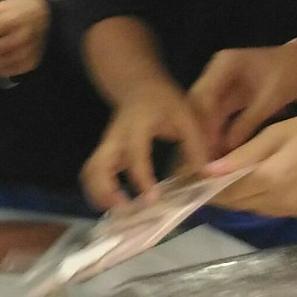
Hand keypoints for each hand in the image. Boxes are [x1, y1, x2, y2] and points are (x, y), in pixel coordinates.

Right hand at [82, 81, 215, 210]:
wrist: (139, 85)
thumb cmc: (164, 100)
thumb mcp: (186, 115)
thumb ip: (196, 145)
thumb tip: (206, 175)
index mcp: (137, 127)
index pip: (135, 155)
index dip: (141, 178)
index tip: (151, 199)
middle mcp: (115, 138)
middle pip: (96, 166)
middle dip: (106, 192)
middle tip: (125, 211)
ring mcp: (107, 146)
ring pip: (90, 172)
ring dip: (99, 195)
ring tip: (119, 212)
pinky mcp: (105, 153)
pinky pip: (93, 174)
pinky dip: (99, 191)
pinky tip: (116, 204)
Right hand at [189, 42, 296, 155]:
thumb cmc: (291, 74)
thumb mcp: (271, 99)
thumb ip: (247, 122)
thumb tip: (226, 151)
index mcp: (224, 64)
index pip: (204, 97)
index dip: (201, 126)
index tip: (203, 151)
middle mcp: (215, 72)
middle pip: (198, 106)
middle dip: (198, 134)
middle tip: (201, 162)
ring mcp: (219, 84)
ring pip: (204, 113)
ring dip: (205, 136)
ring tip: (206, 162)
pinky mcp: (226, 96)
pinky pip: (215, 116)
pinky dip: (215, 133)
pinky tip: (216, 152)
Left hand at [206, 104, 296, 219]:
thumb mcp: (277, 133)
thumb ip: (243, 155)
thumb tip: (209, 171)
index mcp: (273, 179)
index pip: (228, 192)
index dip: (208, 189)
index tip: (192, 182)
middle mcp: (284, 202)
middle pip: (242, 203)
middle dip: (224, 193)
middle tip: (210, 179)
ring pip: (260, 208)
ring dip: (246, 196)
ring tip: (237, 178)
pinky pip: (279, 209)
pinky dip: (269, 198)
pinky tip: (271, 182)